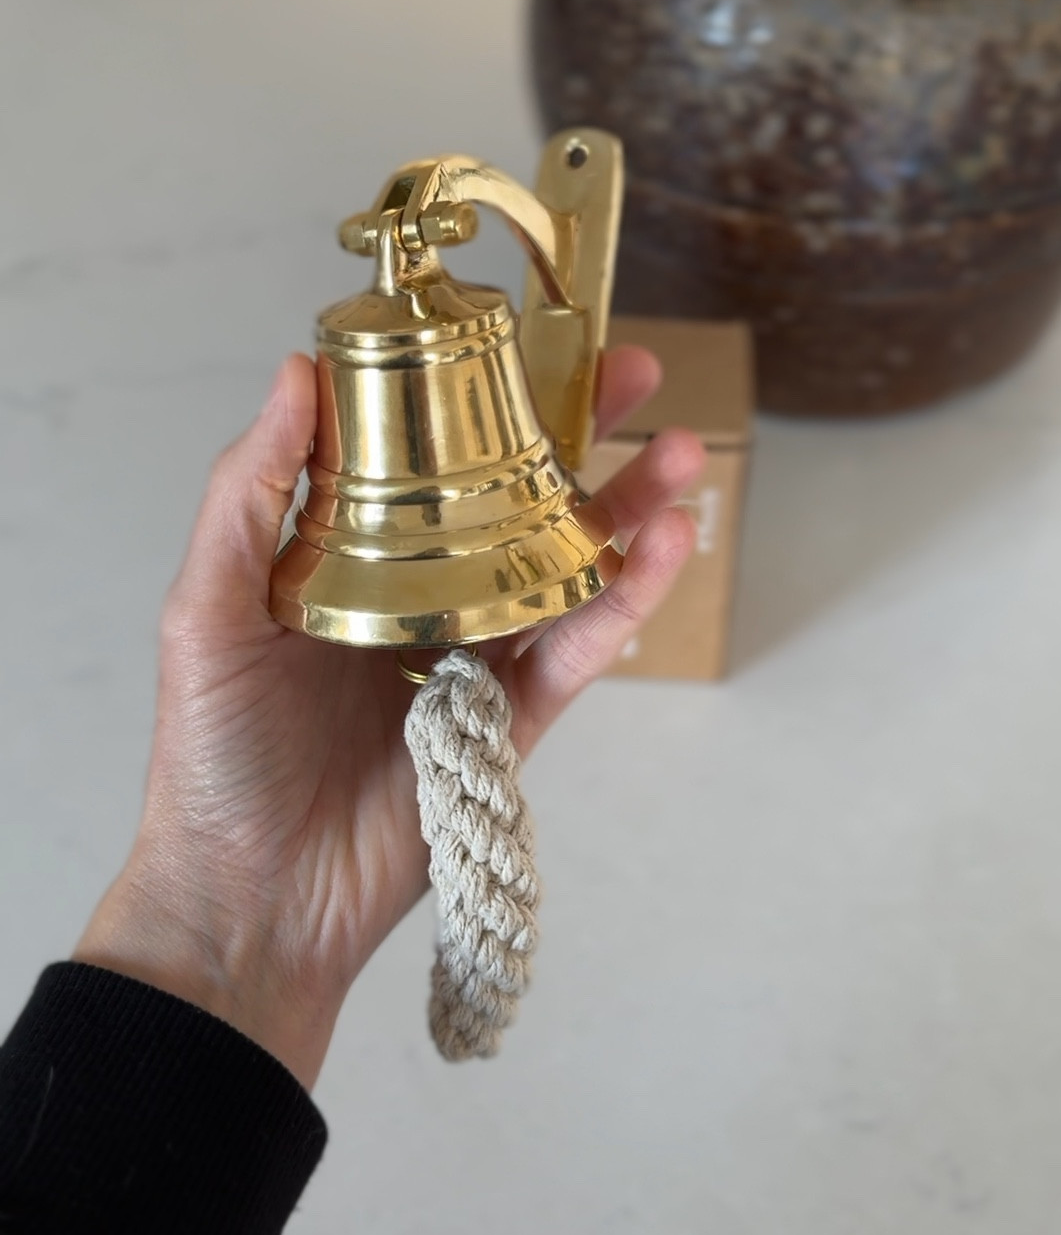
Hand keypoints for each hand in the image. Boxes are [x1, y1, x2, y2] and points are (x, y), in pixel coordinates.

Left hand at [75, 349, 703, 1088]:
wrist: (249, 896)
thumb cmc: (213, 755)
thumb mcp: (207, 607)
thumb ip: (249, 493)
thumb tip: (292, 370)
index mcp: (351, 558)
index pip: (426, 456)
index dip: (478, 395)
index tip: (522, 338)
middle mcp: (421, 597)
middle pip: (516, 499)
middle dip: (581, 436)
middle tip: (634, 375)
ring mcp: (472, 658)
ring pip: (565, 568)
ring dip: (627, 511)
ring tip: (679, 458)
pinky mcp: (510, 723)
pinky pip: (575, 651)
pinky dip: (621, 602)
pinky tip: (660, 550)